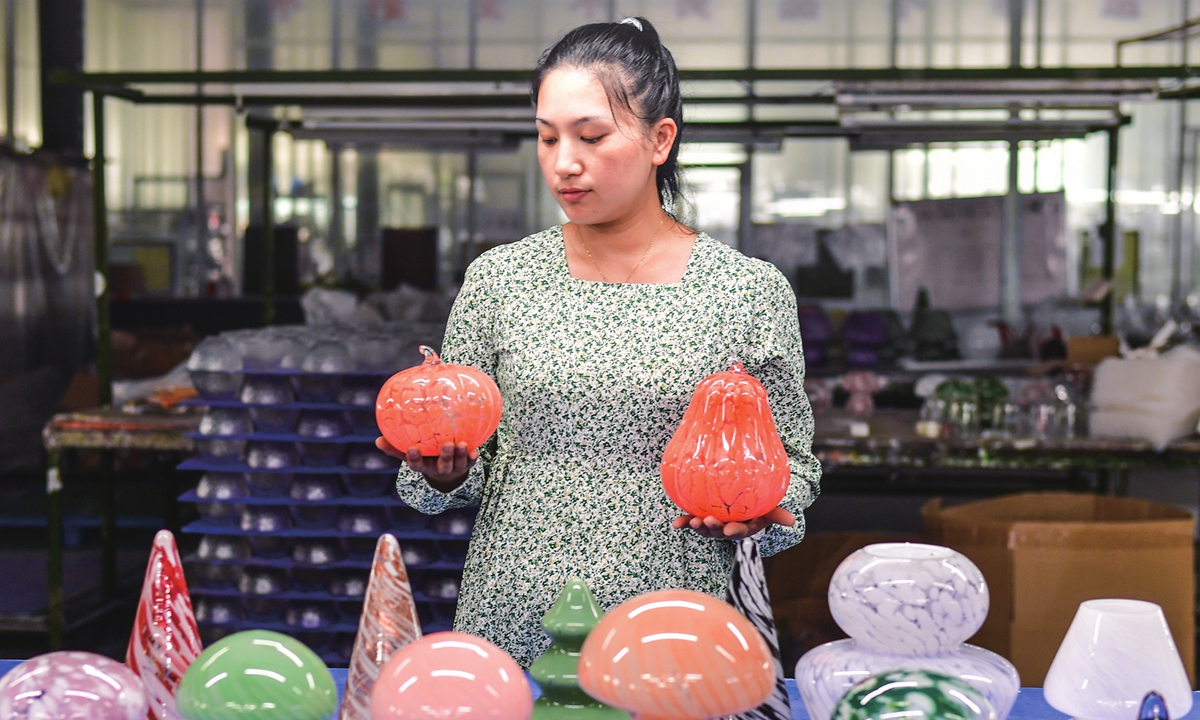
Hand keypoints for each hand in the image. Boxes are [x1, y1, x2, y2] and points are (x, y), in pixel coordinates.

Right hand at [375, 437, 476, 489]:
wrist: (446, 471)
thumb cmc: (424, 456)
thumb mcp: (409, 453)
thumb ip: (395, 447)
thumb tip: (377, 440)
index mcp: (424, 466)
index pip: (417, 465)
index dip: (415, 458)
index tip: (412, 448)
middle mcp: (439, 468)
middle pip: (442, 465)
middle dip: (446, 456)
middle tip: (447, 444)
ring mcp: (454, 467)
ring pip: (458, 463)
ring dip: (461, 455)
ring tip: (462, 443)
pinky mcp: (465, 464)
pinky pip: (470, 462)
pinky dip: (471, 457)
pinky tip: (474, 450)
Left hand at [672, 507, 796, 539]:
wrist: (743, 499)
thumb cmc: (757, 504)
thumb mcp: (767, 508)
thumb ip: (777, 514)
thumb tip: (793, 521)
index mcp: (743, 527)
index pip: (739, 531)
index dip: (734, 531)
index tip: (730, 530)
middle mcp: (727, 528)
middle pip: (720, 532)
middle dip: (713, 528)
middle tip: (707, 521)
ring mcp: (713, 524)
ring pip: (705, 529)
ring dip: (697, 527)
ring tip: (693, 522)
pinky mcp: (701, 518)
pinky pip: (691, 521)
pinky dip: (683, 523)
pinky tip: (676, 524)